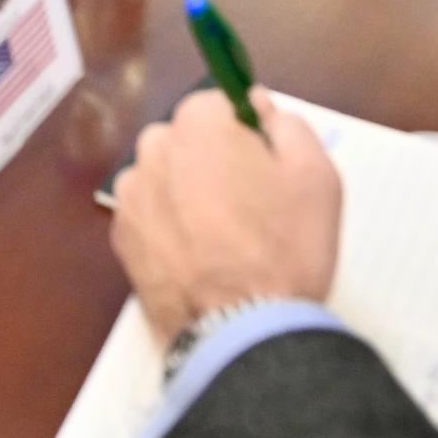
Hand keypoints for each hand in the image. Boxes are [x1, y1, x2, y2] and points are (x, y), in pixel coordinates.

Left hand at [112, 90, 340, 338]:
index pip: (220, 107)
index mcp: (198, 124)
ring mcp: (130, 196)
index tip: (267, 170)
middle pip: (188, 141)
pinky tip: (199, 259)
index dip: (247, 136)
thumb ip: (287, 125)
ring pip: (166, 179)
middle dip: (213, 162)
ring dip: (188, 195)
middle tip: (251, 209)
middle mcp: (153, 149)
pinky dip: (170, 229)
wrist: (244, 331)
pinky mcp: (121, 239)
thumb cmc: (286, 247)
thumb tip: (257, 106)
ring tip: (224, 240)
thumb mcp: (317, 174)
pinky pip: (150, 217)